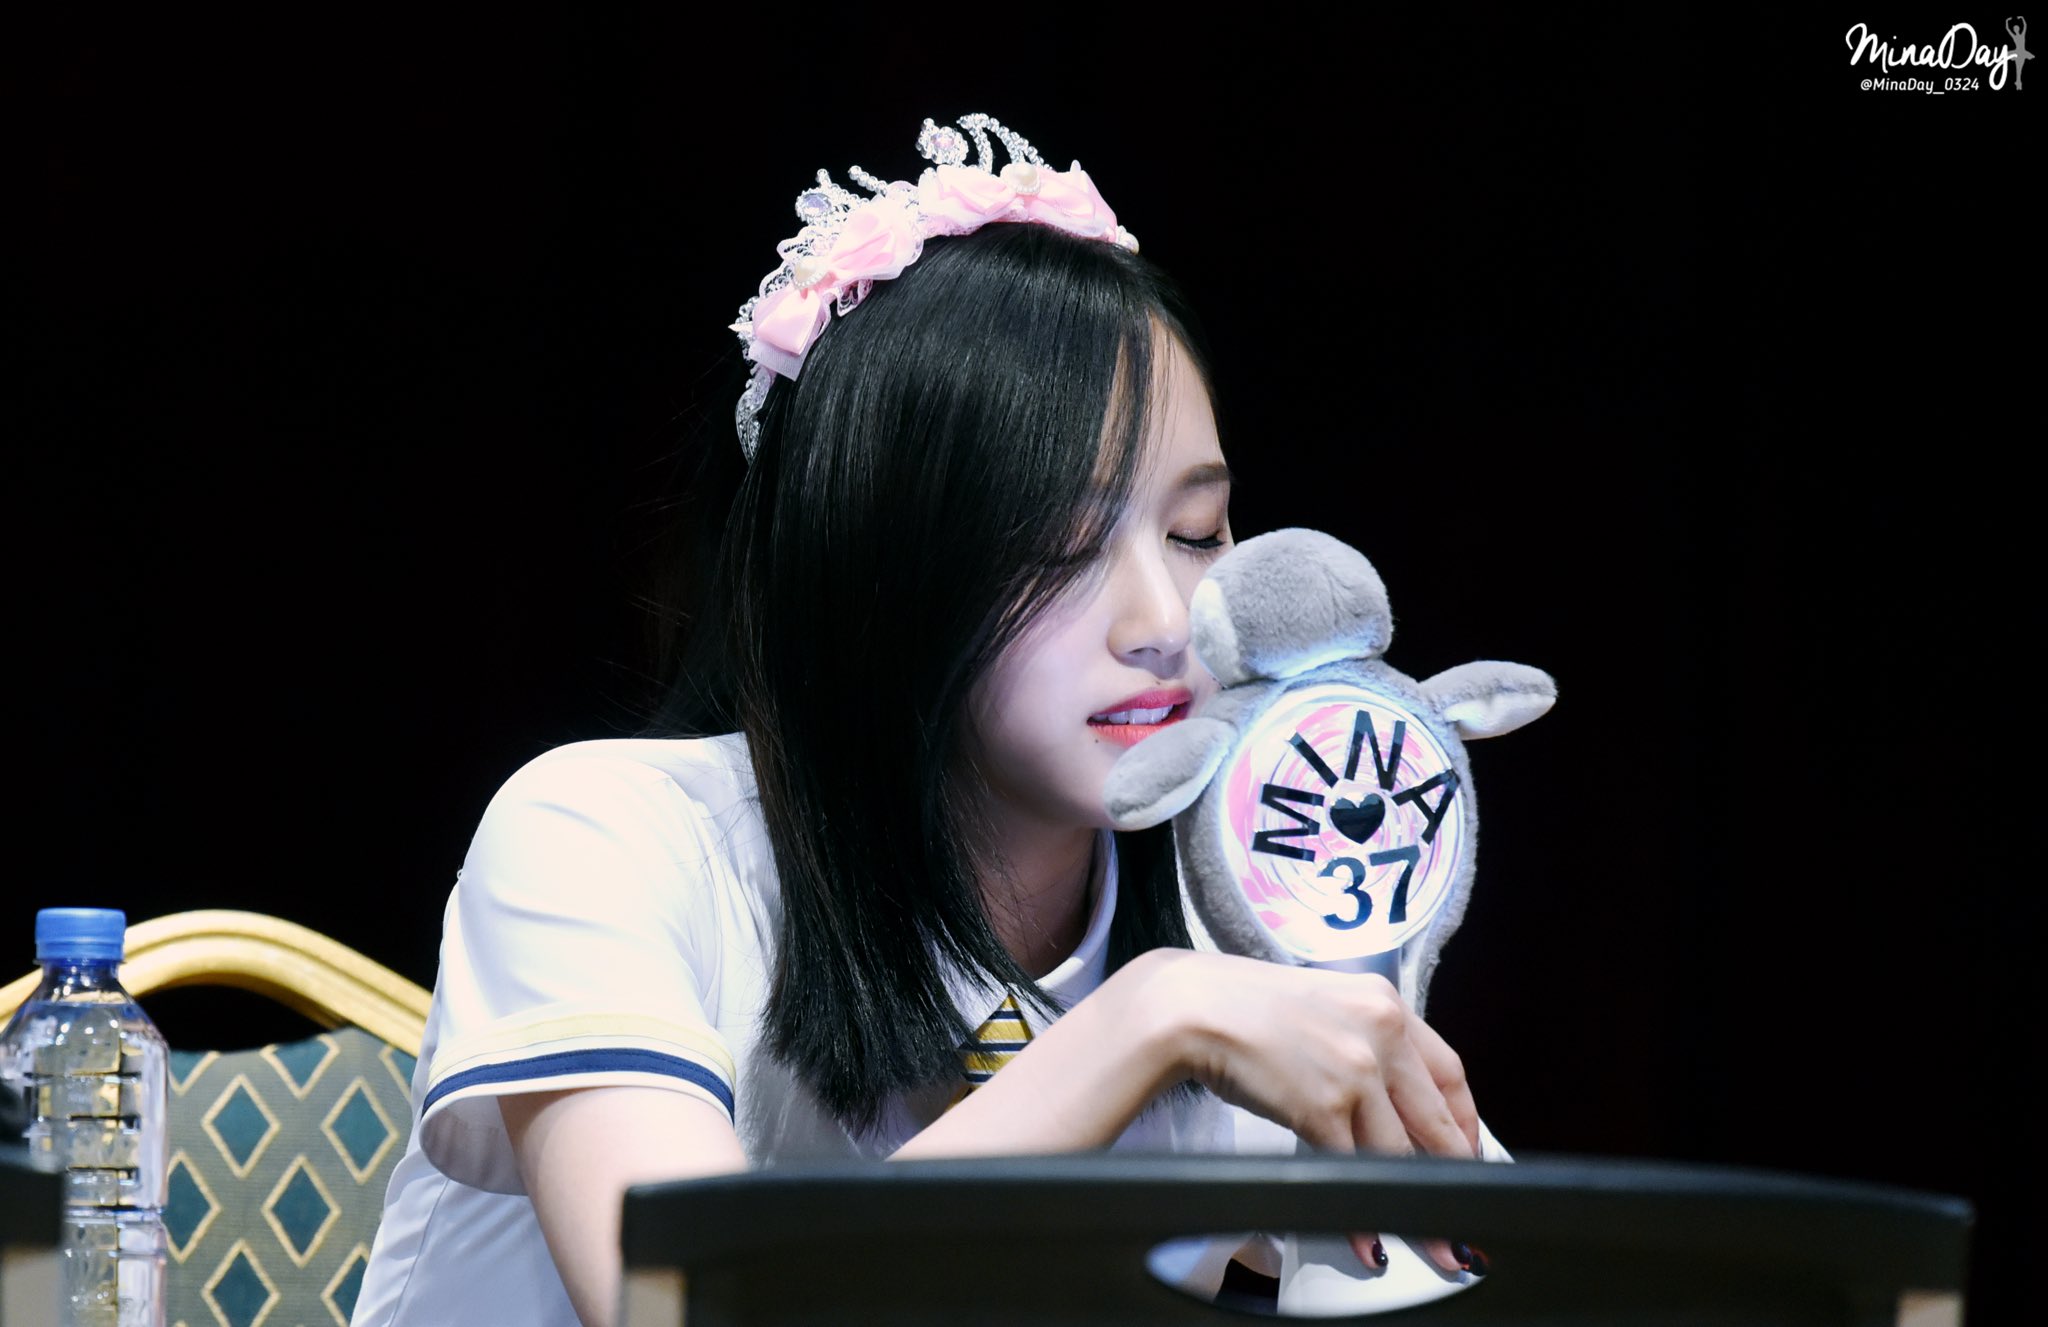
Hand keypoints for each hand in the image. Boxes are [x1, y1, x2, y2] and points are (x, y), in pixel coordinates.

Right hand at [1145, 950, 1480, 1273]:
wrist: (1193, 1007)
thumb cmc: (1246, 1007)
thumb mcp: (1325, 1007)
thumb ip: (1366, 1042)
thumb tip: (1391, 1103)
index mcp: (1384, 1002)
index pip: (1449, 1070)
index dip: (1464, 1120)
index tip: (1464, 1150)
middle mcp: (1381, 1032)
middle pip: (1437, 1119)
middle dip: (1456, 1173)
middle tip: (1460, 1206)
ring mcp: (1356, 1070)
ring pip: (1402, 1154)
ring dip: (1415, 1206)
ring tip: (1427, 1238)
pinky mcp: (1324, 1106)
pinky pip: (1356, 1172)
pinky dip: (1362, 1214)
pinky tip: (1368, 1238)